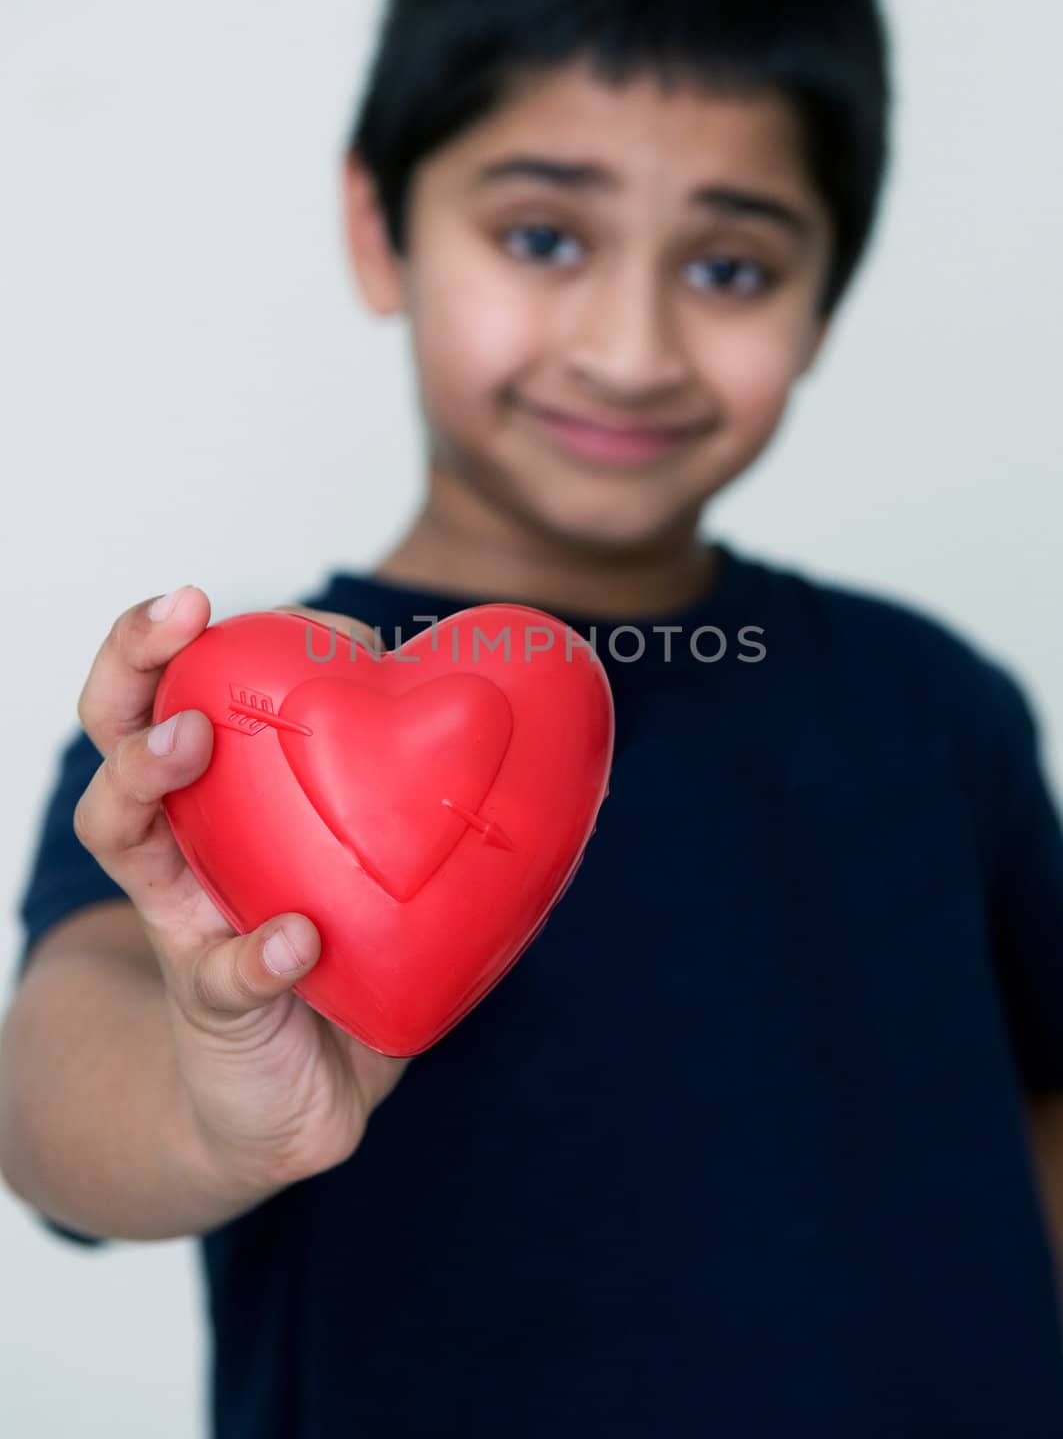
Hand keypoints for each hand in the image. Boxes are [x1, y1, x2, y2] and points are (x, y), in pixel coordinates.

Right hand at [73, 586, 409, 1204]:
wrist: (293, 1104)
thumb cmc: (340, 960)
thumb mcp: (377, 866)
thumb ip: (428, 803)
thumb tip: (538, 728)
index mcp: (227, 801)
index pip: (187, 697)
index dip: (204, 643)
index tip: (250, 607)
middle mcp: (186, 848)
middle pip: (120, 737)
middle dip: (134, 666)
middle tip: (178, 615)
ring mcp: (187, 923)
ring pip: (124, 835)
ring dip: (147, 775)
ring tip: (189, 741)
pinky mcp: (215, 1006)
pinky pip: (222, 973)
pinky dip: (257, 952)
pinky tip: (296, 937)